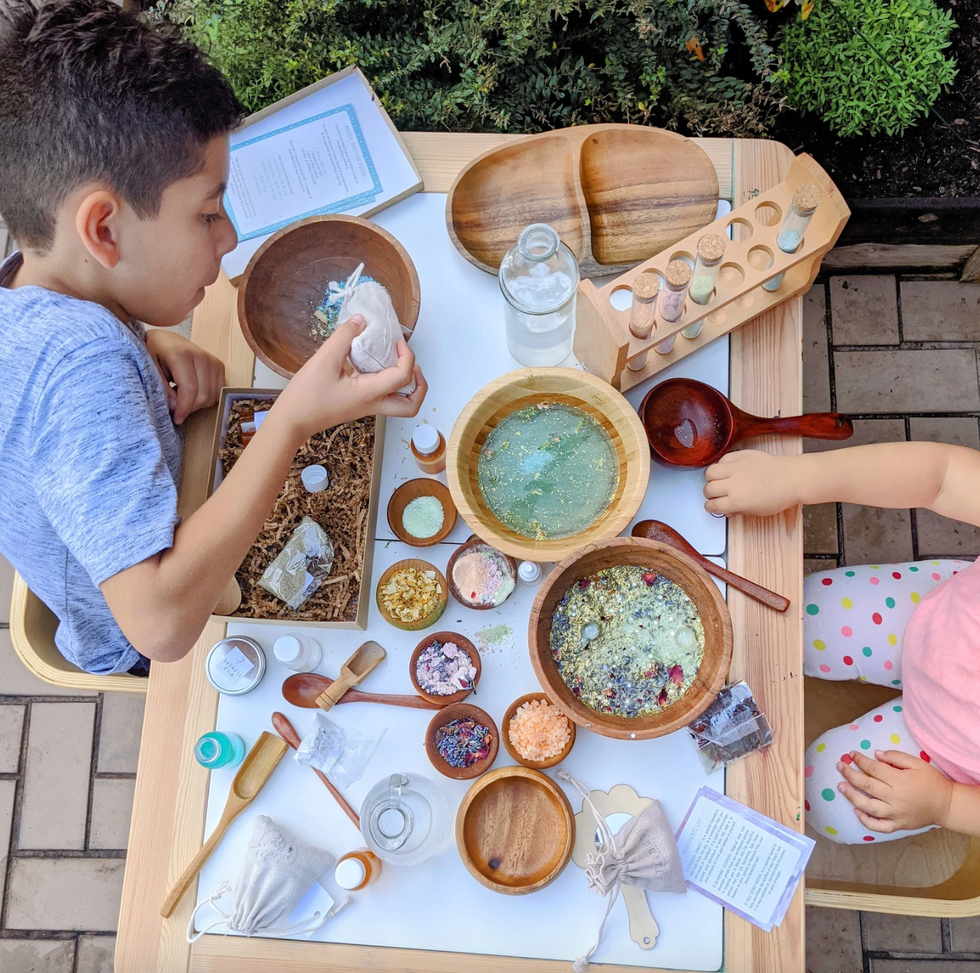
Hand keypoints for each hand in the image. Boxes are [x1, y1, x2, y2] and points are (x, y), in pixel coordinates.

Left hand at [145, 329, 224, 424]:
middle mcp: (201, 356)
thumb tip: (176, 408)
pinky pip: (219, 391)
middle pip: (203, 395)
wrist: (164, 339)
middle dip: (190, 408)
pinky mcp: (219, 365)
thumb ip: (161, 388)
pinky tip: (194, 393)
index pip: (190, 389)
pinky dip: (208, 397)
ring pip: (212, 395)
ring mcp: (212, 360)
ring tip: (183, 397)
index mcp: (181, 355)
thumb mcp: (149, 369)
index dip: (184, 408)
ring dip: (198, 404)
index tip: (177, 419)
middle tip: (176, 409)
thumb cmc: (154, 353)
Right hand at [274, 315, 426, 439]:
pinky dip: (388, 382)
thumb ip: (344, 337)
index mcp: (370, 394)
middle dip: (420, 386)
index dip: (407, 357)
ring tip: (397, 363)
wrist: (291, 420)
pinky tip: (373, 364)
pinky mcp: (358, 405)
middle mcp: (373, 404)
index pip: (403, 377)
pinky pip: (383, 396)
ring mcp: (366, 407)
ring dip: (407, 386)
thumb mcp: (324, 360)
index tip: (397, 342)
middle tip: (413, 366)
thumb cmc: (306, 395)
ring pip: (399, 404)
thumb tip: (360, 320)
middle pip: (411, 406)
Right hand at [703, 450, 801, 515]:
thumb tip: (727, 511)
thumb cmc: (779, 496)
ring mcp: (736, 468)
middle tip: (715, 494)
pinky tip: (728, 469)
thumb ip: (739, 511)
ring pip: (710, 472)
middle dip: (709, 494)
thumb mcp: (758, 511)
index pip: (713, 505)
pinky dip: (722, 465)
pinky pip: (722, 459)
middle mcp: (733, 484)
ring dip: (711, 478)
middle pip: (709, 489)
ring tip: (718, 480)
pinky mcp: (741, 456)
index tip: (713, 506)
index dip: (711, 507)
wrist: (792, 478)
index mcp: (737, 501)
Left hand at [837, 749, 953, 833]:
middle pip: (867, 785)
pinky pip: (879, 826)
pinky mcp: (898, 825)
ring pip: (868, 807)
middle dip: (850, 775)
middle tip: (840, 766)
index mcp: (899, 781)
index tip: (851, 755)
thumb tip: (875, 754)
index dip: (860, 760)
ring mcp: (896, 814)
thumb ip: (895, 757)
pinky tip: (856, 811)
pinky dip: (866, 821)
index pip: (873, 768)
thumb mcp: (917, 763)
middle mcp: (895, 798)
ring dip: (852, 796)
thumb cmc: (932, 781)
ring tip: (841, 787)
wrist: (947, 805)